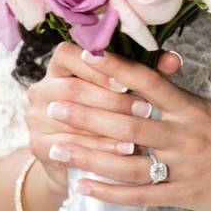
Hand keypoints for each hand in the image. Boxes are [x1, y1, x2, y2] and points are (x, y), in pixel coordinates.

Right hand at [24, 41, 183, 190]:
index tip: (126, 82)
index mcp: (60, 65)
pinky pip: (67, 146)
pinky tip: (121, 153)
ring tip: (139, 137)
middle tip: (145, 111)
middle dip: (112, 101)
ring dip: (107, 128)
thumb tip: (174, 60)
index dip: (97, 67)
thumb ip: (147, 71)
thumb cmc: (111, 112)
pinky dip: (97, 149)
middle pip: (73, 89)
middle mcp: (43, 87)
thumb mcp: (128, 89)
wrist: (86, 156)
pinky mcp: (37, 144)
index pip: (70, 54)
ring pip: (71, 119)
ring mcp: (36, 116)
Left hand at [47, 48, 210, 210]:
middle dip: (86, 112)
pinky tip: (83, 187)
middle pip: (126, 121)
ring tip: (55, 147)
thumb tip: (154, 82)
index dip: (112, 69)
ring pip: (126, 160)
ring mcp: (184, 167)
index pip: (145, 82)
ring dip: (87, 154)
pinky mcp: (186, 195)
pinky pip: (140, 196)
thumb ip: (183, 103)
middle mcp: (185, 134)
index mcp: (193, 108)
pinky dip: (109, 193)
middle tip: (53, 103)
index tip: (83, 57)